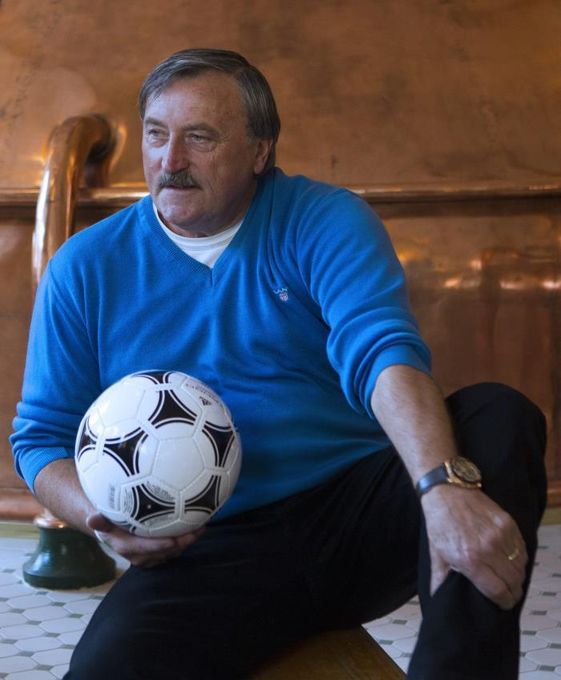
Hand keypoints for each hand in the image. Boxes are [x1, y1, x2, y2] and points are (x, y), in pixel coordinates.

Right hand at [87, 513, 203, 567]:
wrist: (115, 533)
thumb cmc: (110, 523)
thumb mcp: (103, 521)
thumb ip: (100, 521)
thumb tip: (91, 519)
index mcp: (128, 548)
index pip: (146, 549)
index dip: (160, 546)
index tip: (174, 539)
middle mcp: (142, 555)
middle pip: (166, 551)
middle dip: (183, 543)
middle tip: (197, 529)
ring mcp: (153, 556)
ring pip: (174, 551)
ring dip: (188, 541)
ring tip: (202, 526)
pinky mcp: (161, 553)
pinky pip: (176, 548)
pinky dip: (187, 538)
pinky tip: (198, 525)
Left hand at [421, 485, 526, 609]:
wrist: (447, 492)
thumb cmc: (440, 523)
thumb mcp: (436, 553)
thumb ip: (440, 579)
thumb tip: (438, 597)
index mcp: (470, 560)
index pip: (498, 591)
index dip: (504, 602)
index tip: (503, 603)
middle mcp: (488, 549)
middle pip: (513, 581)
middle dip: (512, 591)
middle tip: (508, 593)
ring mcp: (500, 535)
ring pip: (520, 566)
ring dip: (517, 576)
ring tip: (510, 578)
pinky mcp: (508, 523)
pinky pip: (522, 548)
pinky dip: (520, 558)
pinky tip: (511, 560)